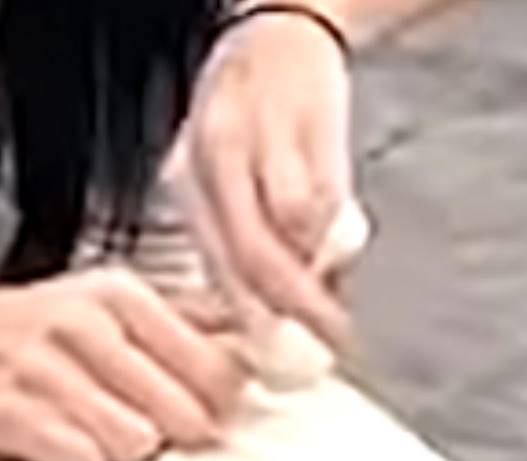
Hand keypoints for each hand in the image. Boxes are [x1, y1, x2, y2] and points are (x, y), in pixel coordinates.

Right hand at [0, 268, 245, 460]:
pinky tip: (49, 446)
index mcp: (120, 295)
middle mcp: (90, 322)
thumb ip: (172, 330)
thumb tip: (249, 356)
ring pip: (139, 443)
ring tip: (79, 434)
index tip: (195, 414)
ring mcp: (49, 365)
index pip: (221, 364)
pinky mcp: (13, 410)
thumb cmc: (4, 341)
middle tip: (126, 429)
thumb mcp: (93, 311)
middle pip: (188, 412)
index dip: (216, 403)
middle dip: (168, 436)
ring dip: (117, 455)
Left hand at [176, 9, 354, 347]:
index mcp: (187, 181)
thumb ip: (232, 241)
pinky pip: (324, 199)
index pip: (213, 268)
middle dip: (294, 309)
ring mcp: (261, 139)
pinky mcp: (310, 123)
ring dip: (319, 267)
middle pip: (252, 258)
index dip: (251, 322)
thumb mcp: (222, 176)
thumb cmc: (253, 110)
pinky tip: (339, 236)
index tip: (280, 360)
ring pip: (292, 232)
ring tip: (335, 282)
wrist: (285, 28)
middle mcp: (214, 158)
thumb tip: (264, 322)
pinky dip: (335, 228)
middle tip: (330, 338)